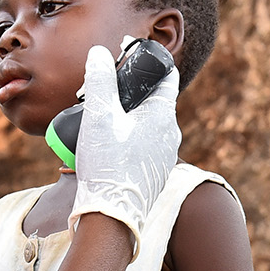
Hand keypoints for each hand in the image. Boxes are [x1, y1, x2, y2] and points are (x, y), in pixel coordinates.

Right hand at [68, 43, 180, 256]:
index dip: (150, 63)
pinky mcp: (155, 175)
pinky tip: (107, 147)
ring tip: (100, 121)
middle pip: (154, 102)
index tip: (129, 57)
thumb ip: (100, 80)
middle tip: (104, 92)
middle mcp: (170, 136)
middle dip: (131, 94)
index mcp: (163, 116)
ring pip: (148, 127)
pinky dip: (128, 141)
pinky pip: (144, 148)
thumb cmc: (108, 165)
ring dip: (128, 120)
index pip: (167, 78)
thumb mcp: (99, 116)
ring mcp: (165, 157)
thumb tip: (100, 53)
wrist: (111, 217)